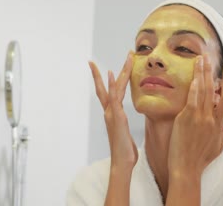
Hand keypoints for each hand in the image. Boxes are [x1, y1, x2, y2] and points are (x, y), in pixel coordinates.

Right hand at [89, 52, 137, 169]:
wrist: (122, 162)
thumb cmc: (125, 151)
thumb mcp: (124, 133)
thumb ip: (121, 123)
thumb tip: (121, 120)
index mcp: (112, 114)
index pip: (107, 93)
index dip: (107, 80)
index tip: (105, 68)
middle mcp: (109, 111)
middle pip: (105, 88)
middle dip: (100, 74)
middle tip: (97, 60)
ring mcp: (112, 113)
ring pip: (113, 88)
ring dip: (117, 73)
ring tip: (124, 59)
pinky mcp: (117, 117)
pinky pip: (114, 98)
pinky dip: (112, 85)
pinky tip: (111, 74)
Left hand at [168, 54, 222, 177]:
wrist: (187, 168)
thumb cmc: (200, 159)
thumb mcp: (218, 147)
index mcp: (220, 124)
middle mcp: (212, 119)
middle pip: (214, 89)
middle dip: (211, 71)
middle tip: (208, 56)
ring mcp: (200, 118)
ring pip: (203, 91)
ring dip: (201, 73)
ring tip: (199, 59)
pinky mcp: (187, 119)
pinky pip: (192, 100)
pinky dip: (193, 88)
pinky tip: (193, 77)